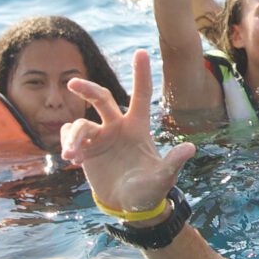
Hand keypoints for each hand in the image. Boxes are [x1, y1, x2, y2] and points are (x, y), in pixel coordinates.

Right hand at [61, 50, 197, 216]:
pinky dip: (68, 144)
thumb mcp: (163, 178)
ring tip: (71, 155)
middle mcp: (117, 127)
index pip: (140, 95)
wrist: (129, 206)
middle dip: (88, 89)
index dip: (141, 74)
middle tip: (73, 84)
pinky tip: (71, 159)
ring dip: (74, 136)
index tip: (140, 52)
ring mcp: (100, 137)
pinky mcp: (86, 150)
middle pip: (102, 99)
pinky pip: (70, 137)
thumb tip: (190, 148)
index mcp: (137, 127)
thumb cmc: (150, 190)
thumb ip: (173, 163)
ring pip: (81, 123)